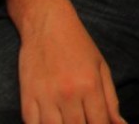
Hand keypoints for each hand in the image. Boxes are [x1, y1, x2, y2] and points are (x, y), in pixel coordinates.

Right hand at [17, 9, 124, 123]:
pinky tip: (51, 123)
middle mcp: (69, 94)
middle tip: (84, 121)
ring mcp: (46, 98)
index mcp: (90, 85)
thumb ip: (111, 100)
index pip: (100, 123)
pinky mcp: (27, 98)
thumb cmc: (78, 45)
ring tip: (69, 122)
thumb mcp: (101, 68)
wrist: (47, 24)